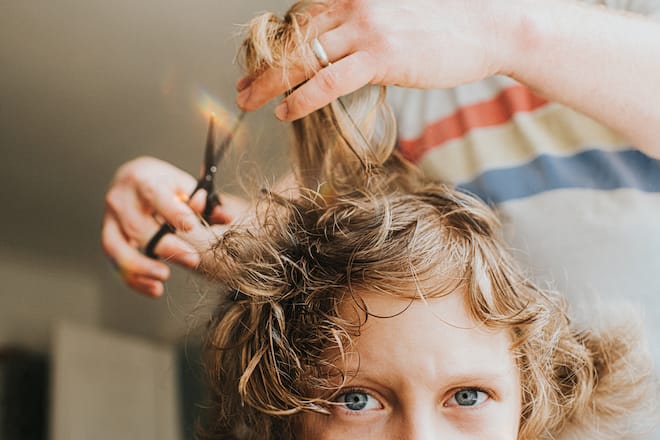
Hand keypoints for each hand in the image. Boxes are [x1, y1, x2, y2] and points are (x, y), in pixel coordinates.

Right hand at [101, 156, 247, 296]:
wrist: (135, 179)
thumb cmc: (164, 184)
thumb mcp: (184, 185)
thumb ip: (203, 202)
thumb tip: (224, 216)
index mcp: (142, 180)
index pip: (154, 195)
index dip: (172, 212)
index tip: (190, 227)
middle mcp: (121, 199)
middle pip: (138, 227)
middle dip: (167, 246)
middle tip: (193, 259)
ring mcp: (110, 220)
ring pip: (117, 248)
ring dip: (141, 267)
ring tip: (164, 277)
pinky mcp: (108, 238)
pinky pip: (115, 263)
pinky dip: (134, 279)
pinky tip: (154, 288)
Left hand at [236, 0, 509, 120]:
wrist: (489, 25)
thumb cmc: (446, 22)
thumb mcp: (397, 13)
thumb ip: (364, 24)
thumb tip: (342, 47)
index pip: (302, 17)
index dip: (277, 44)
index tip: (262, 65)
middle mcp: (355, 3)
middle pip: (294, 36)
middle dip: (263, 64)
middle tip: (243, 87)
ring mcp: (367, 28)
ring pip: (303, 58)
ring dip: (270, 83)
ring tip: (250, 102)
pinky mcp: (381, 56)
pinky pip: (328, 80)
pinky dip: (301, 98)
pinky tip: (285, 113)